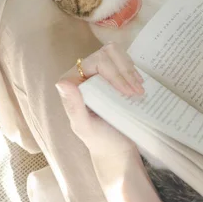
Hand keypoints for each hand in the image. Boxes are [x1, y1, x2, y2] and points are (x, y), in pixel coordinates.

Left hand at [55, 42, 143, 156]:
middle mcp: (83, 73)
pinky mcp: (113, 75)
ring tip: (140, 89)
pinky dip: (134, 71)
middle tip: (137, 91)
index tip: (128, 92)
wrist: (117, 148)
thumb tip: (62, 83)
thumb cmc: (100, 140)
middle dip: (125, 71)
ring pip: (117, 53)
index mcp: (72, 81)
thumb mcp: (85, 127)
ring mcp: (99, 73)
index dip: (115, 73)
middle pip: (108, 53)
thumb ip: (73, 106)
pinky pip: (124, 61)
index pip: (96, 62)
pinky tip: (140, 85)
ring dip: (131, 70)